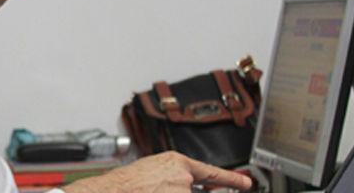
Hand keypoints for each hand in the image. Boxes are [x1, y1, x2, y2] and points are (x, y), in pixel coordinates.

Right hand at [62, 151, 251, 192]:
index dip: (231, 180)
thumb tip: (183, 186)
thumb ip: (171, 179)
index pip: (210, 173)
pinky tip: (153, 190)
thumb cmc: (122, 184)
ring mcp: (181, 192)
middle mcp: (182, 178)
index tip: (246, 184)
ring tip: (149, 189)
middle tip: (172, 187)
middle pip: (191, 192)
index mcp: (175, 163)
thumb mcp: (150, 172)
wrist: (107, 192)